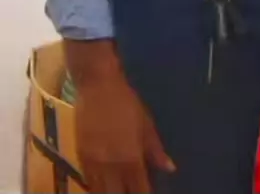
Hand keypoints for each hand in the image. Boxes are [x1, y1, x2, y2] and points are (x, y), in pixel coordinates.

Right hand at [69, 45, 174, 192]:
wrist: (96, 85)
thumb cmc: (125, 101)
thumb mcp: (146, 123)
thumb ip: (155, 149)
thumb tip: (169, 168)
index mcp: (131, 157)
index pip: (140, 189)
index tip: (147, 192)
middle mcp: (112, 166)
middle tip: (132, 189)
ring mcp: (93, 163)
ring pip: (100, 192)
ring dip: (110, 192)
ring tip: (118, 187)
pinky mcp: (80, 157)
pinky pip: (88, 181)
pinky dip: (96, 185)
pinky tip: (104, 183)